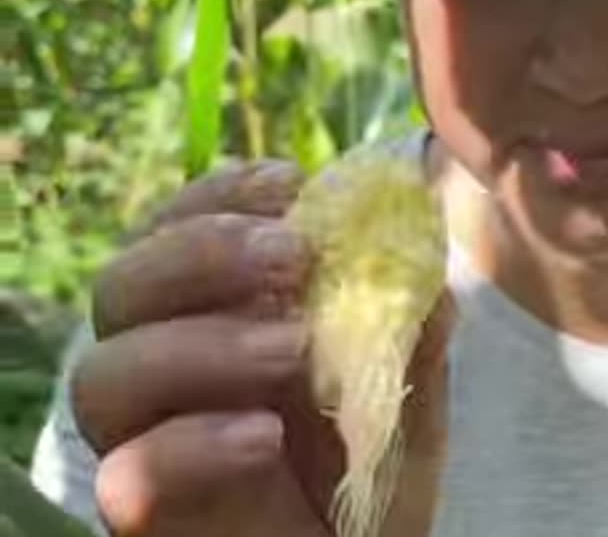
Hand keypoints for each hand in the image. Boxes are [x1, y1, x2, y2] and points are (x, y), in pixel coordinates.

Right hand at [69, 159, 453, 536]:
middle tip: (291, 256)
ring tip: (293, 346)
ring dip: (200, 343)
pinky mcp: (148, 513)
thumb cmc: (372, 465)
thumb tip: (421, 243)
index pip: (174, 230)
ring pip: (104, 372)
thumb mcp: (407, 385)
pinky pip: (127, 473)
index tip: (291, 184)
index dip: (220, 195)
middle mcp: (163, 368)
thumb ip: (411, 324)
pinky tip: (263, 434)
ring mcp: (147, 439)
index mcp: (210, 317)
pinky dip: (189, 443)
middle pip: (122, 286)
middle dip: (202, 253)